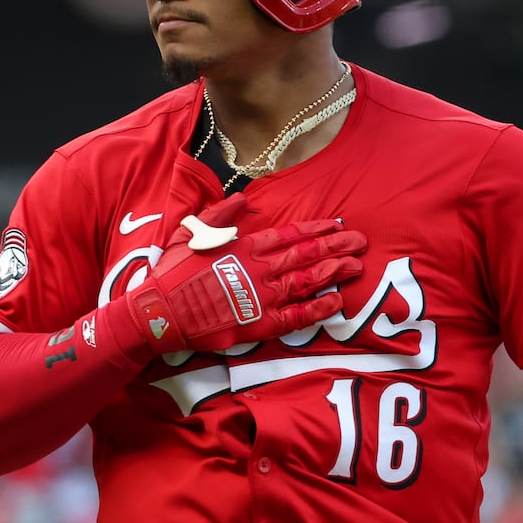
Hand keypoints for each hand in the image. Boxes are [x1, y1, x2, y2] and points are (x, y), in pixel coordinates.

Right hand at [123, 193, 366, 354]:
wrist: (162, 312)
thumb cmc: (174, 272)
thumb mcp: (192, 232)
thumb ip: (220, 215)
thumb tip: (241, 199)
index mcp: (246, 246)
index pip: (290, 235)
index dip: (316, 230)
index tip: (337, 225)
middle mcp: (260, 269)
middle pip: (307, 255)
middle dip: (336, 247)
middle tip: (360, 242)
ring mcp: (262, 297)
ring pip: (307, 281)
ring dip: (334, 273)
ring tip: (356, 266)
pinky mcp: (260, 324)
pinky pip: (297, 316)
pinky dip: (318, 308)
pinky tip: (337, 301)